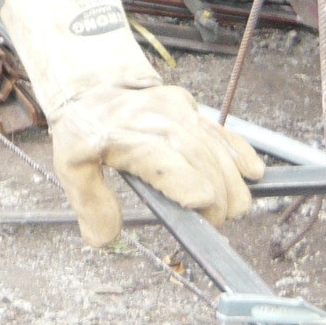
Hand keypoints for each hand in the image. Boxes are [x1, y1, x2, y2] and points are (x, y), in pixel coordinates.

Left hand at [46, 79, 261, 247]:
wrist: (93, 86)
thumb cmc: (84, 130)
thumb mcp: (71, 165)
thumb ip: (90, 202)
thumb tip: (106, 238)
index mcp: (126, 137)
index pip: (166, 161)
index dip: (190, 186)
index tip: (203, 208)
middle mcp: (157, 121)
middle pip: (201, 160)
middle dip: (217, 196)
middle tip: (215, 222)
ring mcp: (177, 111)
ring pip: (217, 147)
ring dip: (233, 181)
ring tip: (234, 209)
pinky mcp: (190, 108)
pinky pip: (222, 131)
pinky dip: (241, 152)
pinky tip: (254, 173)